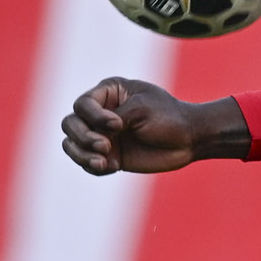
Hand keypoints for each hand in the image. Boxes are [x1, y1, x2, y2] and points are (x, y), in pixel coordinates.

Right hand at [60, 79, 248, 175]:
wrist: (190, 139)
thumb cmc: (168, 117)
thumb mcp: (141, 109)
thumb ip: (113, 119)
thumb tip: (93, 134)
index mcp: (108, 93)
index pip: (82, 105)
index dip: (93, 117)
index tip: (118, 125)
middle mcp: (100, 113)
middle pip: (70, 124)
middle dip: (83, 137)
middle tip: (105, 146)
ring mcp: (103, 135)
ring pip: (72, 145)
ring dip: (82, 155)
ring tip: (103, 163)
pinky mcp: (109, 156)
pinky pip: (87, 163)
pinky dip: (93, 167)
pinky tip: (112, 167)